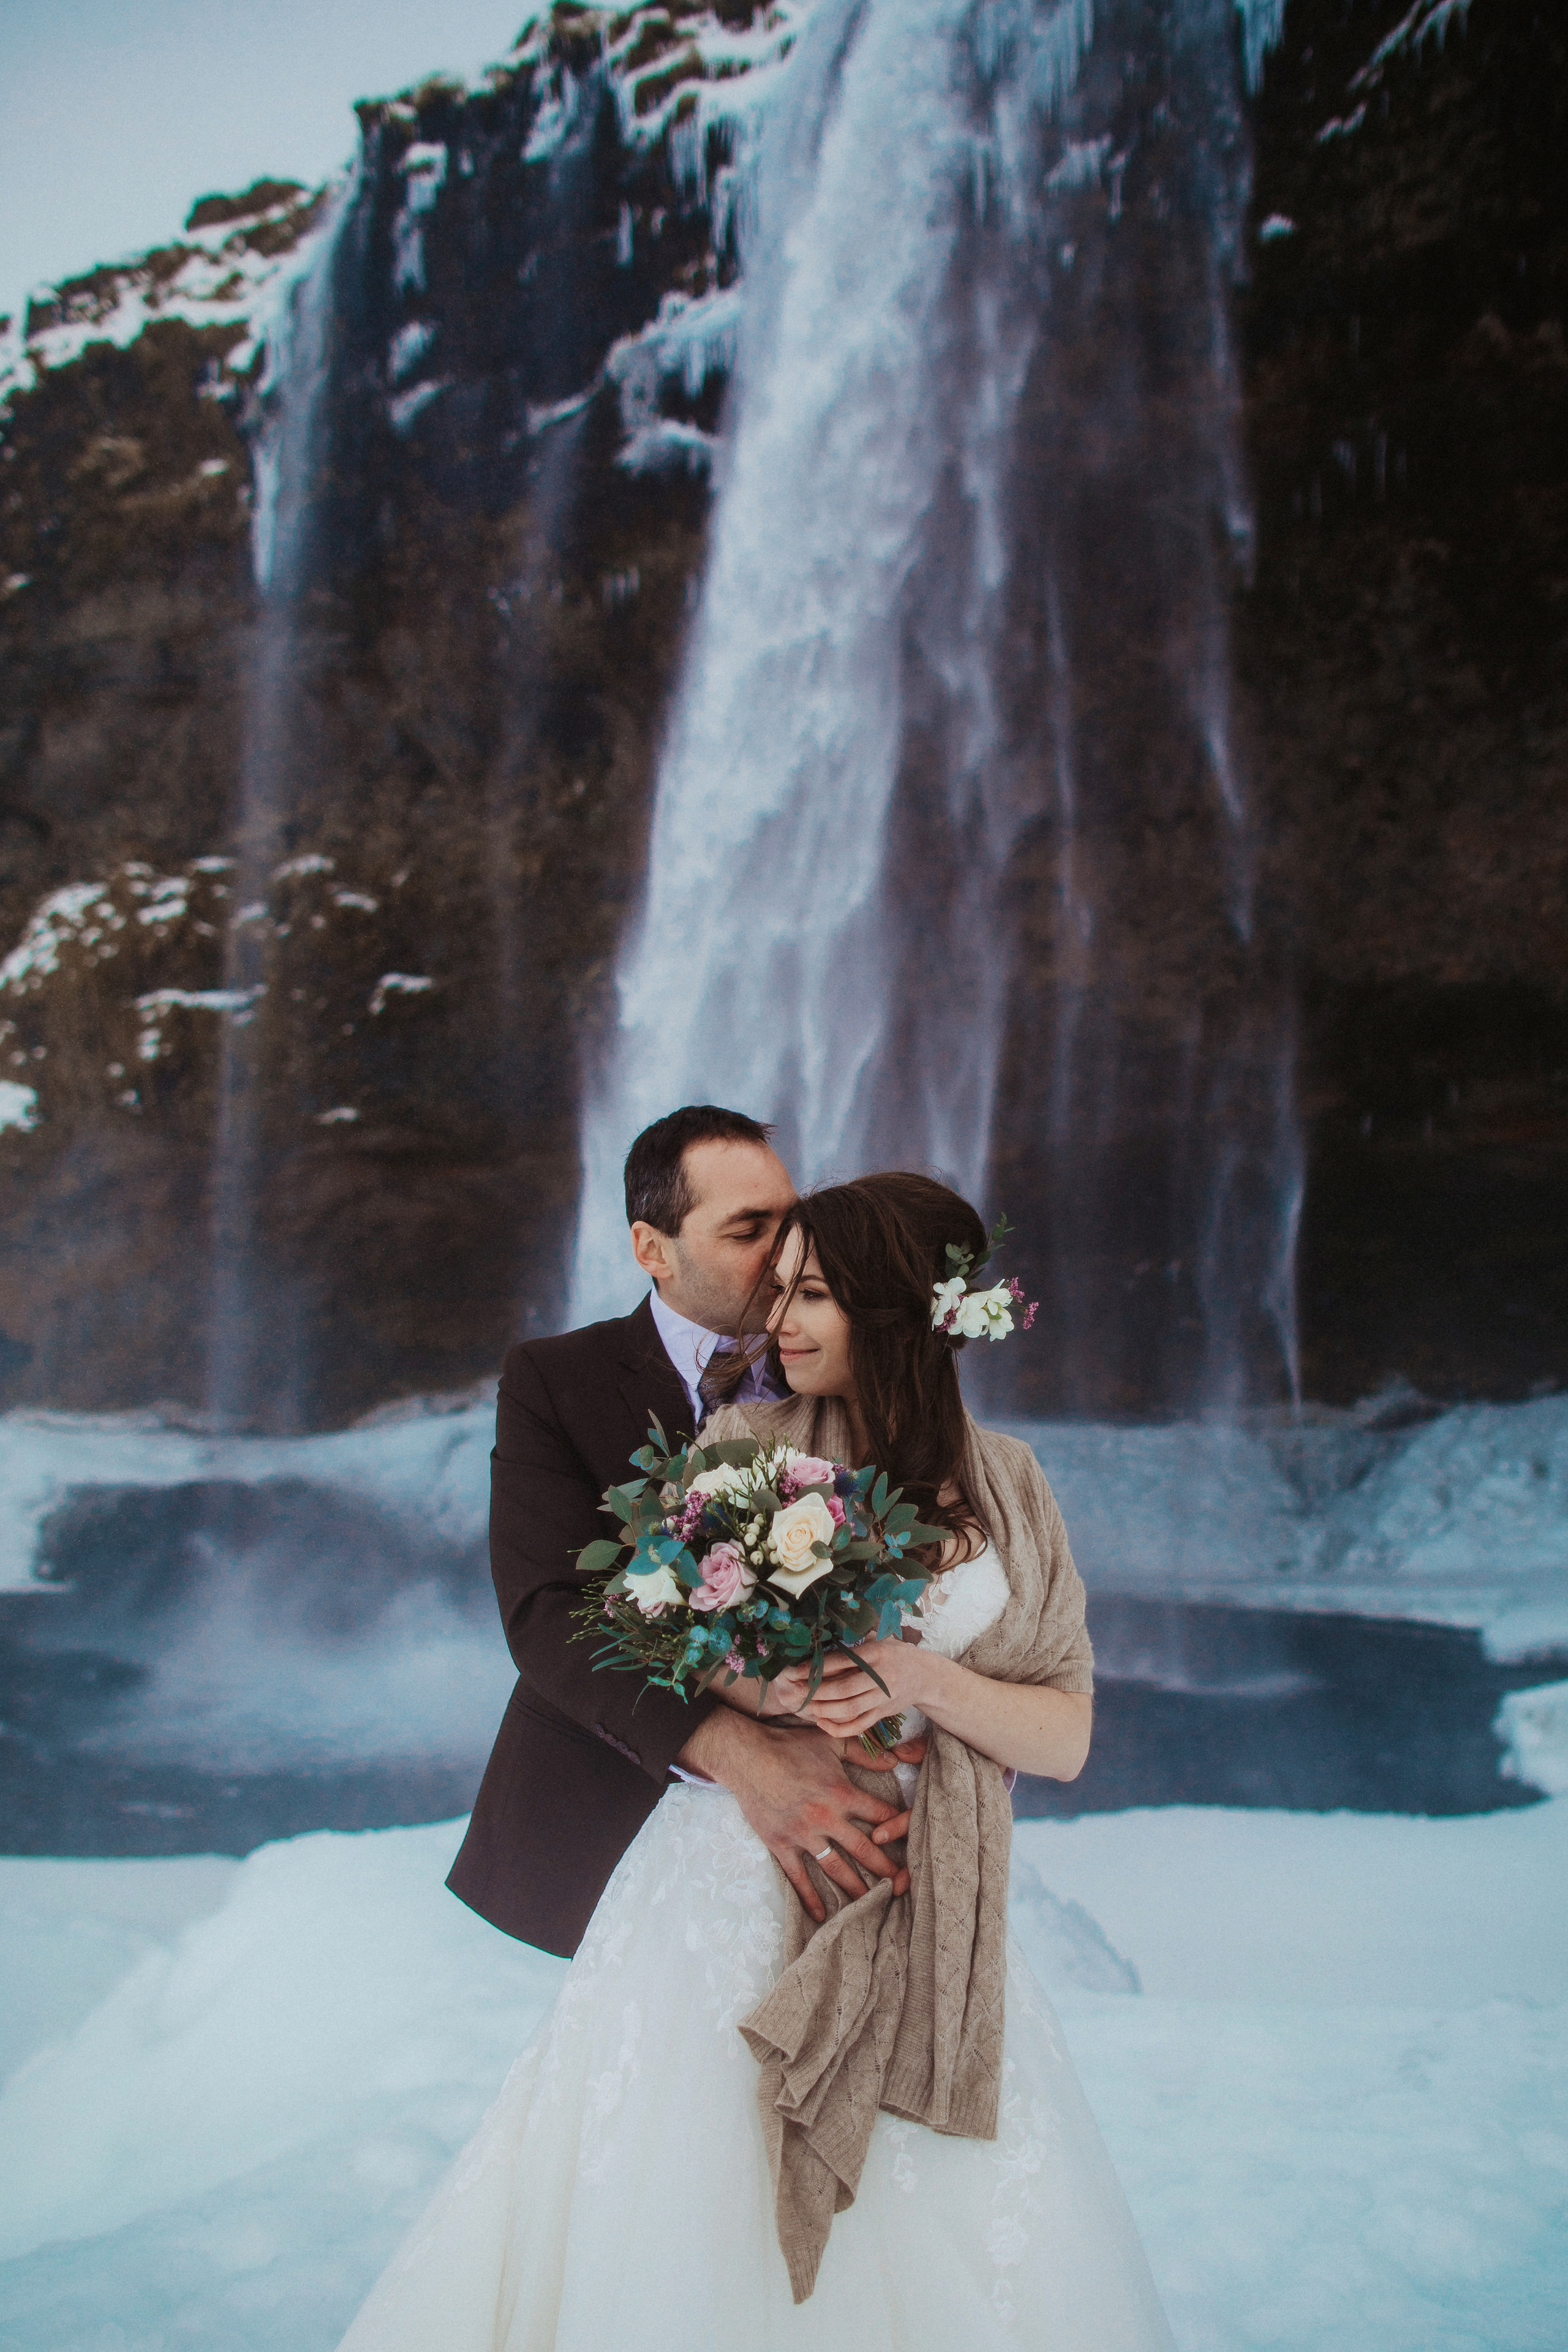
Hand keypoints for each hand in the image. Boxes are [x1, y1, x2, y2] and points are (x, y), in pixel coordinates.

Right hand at [674, 1711, 914, 1922]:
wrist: (746, 1757)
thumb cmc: (789, 1746)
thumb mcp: (830, 1743)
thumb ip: (864, 1753)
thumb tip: (894, 1761)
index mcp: (841, 1793)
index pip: (880, 1814)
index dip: (899, 1826)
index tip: (914, 1840)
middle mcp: (826, 1818)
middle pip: (864, 1849)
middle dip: (886, 1868)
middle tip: (903, 1885)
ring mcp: (803, 1835)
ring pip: (836, 1868)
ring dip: (856, 1888)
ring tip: (873, 1904)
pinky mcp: (781, 1845)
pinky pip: (799, 1877)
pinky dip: (810, 1898)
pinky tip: (822, 1916)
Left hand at [771, 1639, 930, 1742]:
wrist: (925, 1676)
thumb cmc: (896, 1654)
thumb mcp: (881, 1639)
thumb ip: (856, 1641)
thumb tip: (823, 1641)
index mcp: (878, 1653)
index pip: (845, 1660)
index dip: (820, 1666)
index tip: (800, 1669)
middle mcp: (881, 1676)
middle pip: (845, 1688)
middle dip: (818, 1692)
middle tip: (798, 1691)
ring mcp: (883, 1697)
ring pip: (850, 1709)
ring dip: (825, 1710)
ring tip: (806, 1707)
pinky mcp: (883, 1713)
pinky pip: (859, 1725)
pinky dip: (839, 1728)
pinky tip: (822, 1723)